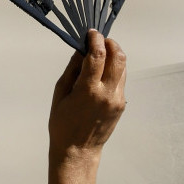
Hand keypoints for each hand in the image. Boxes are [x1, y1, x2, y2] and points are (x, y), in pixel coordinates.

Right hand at [48, 29, 126, 162]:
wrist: (78, 150)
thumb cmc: (62, 123)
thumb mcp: (60, 93)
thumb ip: (73, 69)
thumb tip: (82, 49)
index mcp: (88, 90)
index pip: (98, 55)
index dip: (95, 39)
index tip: (91, 33)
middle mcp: (107, 93)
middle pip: (118, 57)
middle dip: (111, 43)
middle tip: (100, 39)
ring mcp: (117, 99)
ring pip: (123, 68)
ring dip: (114, 55)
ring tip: (101, 53)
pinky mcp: (122, 104)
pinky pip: (121, 80)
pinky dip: (114, 70)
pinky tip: (103, 71)